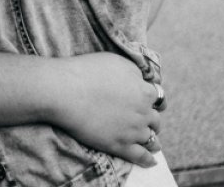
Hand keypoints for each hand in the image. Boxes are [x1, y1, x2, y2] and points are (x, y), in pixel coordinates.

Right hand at [48, 53, 162, 167]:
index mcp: (144, 91)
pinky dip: (148, 160)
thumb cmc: (88, 71)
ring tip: (152, 143)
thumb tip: (141, 80)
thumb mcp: (118, 62)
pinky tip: (150, 161)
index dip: (152, 99)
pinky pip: (141, 156)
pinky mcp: (120, 146)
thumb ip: (135, 73)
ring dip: (152, 140)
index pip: (157, 97)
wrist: (66, 91)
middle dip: (152, 119)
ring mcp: (133, 131)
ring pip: (151, 139)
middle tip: (145, 120)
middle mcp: (143, 112)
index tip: (149, 102)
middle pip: (155, 119)